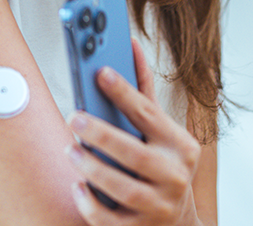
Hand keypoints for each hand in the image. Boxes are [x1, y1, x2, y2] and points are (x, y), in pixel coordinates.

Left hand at [66, 38, 202, 224]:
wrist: (178, 224)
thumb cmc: (163, 164)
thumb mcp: (163, 132)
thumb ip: (144, 92)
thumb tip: (130, 45)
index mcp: (181, 146)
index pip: (150, 115)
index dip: (125, 92)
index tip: (101, 72)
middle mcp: (174, 177)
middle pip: (136, 154)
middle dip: (103, 135)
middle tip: (74, 118)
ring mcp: (159, 208)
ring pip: (123, 189)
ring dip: (93, 168)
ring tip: (71, 151)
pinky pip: (110, 220)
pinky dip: (90, 204)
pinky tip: (77, 187)